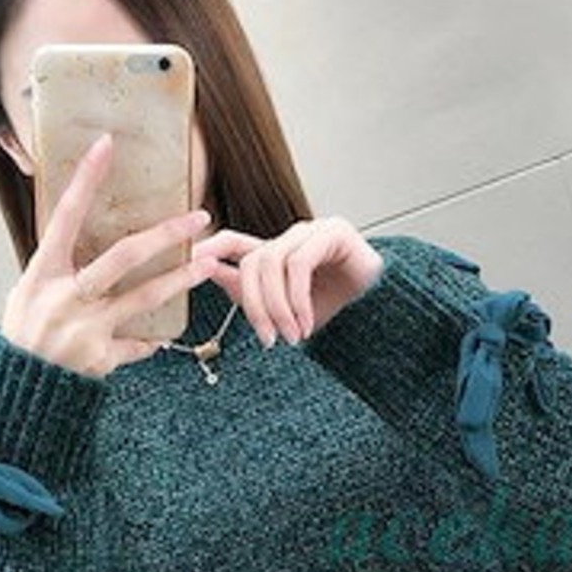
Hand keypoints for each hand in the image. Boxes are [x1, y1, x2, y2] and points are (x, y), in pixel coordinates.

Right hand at [1, 133, 218, 377]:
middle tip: (197, 217)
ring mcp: (86, 327)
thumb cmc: (23, 335)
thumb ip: (57, 267)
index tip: (105, 146)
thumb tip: (79, 235)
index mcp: (43, 273)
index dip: (84, 180)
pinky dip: (149, 342)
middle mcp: (66, 296)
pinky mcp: (102, 357)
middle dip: (164, 235)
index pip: (65, 216)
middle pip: (123, 256)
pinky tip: (160, 339)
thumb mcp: (27, 292)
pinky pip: (137, 344)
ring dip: (180, 280)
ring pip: (144, 298)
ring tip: (208, 266)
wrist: (19, 390)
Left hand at [191, 216, 383, 347]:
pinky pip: (299, 263)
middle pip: (252, 260)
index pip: (234, 242)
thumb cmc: (340, 315)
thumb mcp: (285, 313)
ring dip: (278, 307)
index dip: (210, 248)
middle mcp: (292, 238)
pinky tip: (306, 322)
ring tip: (291, 336)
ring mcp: (313, 232)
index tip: (190, 262)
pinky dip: (297, 298)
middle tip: (267, 339)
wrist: (382, 319)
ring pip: (272, 262)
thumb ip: (250, 293)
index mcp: (278, 254)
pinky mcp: (335, 232)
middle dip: (255, 305)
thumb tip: (211, 276)